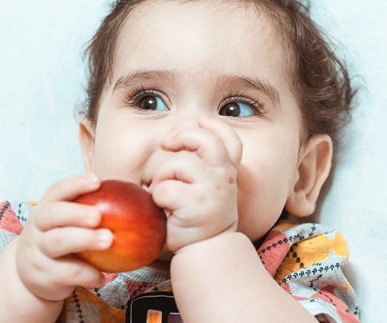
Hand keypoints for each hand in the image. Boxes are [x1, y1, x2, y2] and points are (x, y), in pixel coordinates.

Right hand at [14, 174, 113, 300]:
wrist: (31, 277)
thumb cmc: (61, 242)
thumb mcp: (65, 225)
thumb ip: (89, 213)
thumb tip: (136, 200)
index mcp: (45, 209)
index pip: (56, 191)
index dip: (75, 184)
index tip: (97, 181)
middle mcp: (37, 228)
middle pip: (51, 215)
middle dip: (75, 213)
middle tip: (98, 216)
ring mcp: (37, 252)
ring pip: (56, 243)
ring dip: (84, 239)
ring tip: (108, 240)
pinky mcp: (43, 276)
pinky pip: (66, 273)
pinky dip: (86, 274)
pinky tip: (101, 276)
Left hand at [150, 116, 242, 251]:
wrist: (205, 251)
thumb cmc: (198, 217)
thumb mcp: (207, 189)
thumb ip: (201, 166)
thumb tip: (173, 138)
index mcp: (227, 172)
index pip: (231, 140)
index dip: (215, 126)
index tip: (201, 121)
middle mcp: (224, 177)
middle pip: (203, 140)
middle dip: (180, 136)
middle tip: (167, 145)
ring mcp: (212, 189)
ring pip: (175, 164)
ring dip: (160, 177)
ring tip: (161, 193)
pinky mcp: (196, 204)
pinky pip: (164, 189)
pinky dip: (156, 198)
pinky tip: (163, 210)